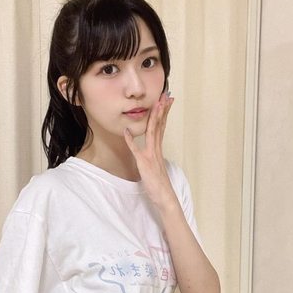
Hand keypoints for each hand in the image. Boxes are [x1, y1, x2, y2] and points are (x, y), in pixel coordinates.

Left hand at [123, 91, 177, 208]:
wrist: (164, 197)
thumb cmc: (159, 184)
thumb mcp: (155, 166)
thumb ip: (153, 156)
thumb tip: (151, 148)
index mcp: (158, 149)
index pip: (162, 127)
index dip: (163, 113)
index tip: (165, 101)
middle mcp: (156, 150)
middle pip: (160, 125)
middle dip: (162, 109)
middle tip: (165, 95)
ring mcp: (151, 155)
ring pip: (153, 132)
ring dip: (153, 117)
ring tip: (156, 104)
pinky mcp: (144, 163)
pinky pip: (136, 150)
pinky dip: (131, 140)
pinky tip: (126, 131)